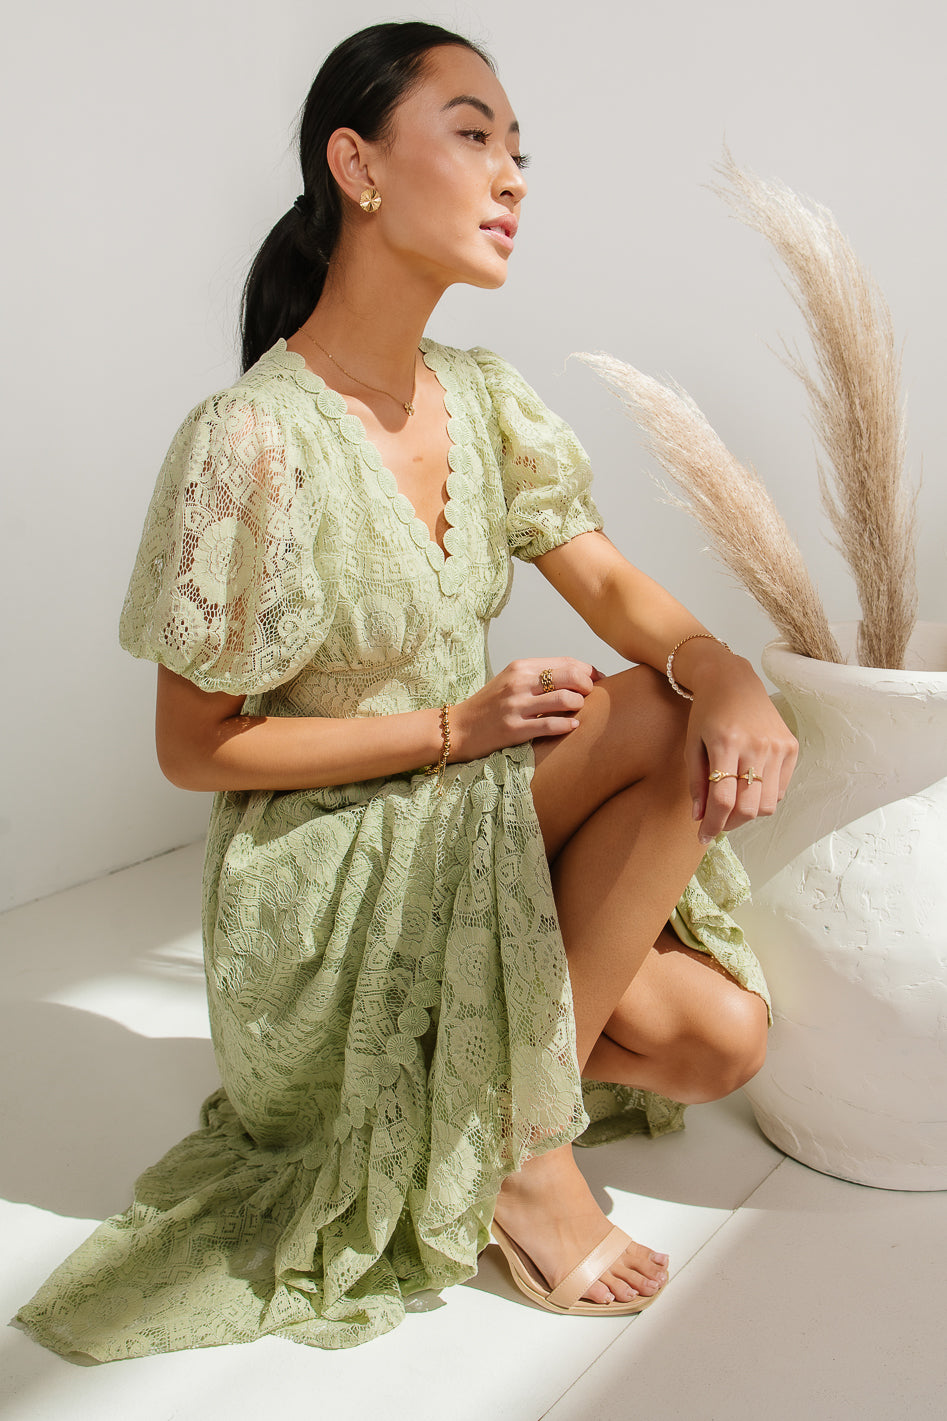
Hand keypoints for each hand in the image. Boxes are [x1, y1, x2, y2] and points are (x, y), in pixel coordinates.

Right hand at [451, 658, 600, 762]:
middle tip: (589, 696)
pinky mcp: (514, 729)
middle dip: (587, 686)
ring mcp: (516, 706)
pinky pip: (551, 725)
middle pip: (570, 677)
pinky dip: (567, 726)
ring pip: (564, 700)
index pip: (566, 662)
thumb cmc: (490, 705)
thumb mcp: (511, 681)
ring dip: (578, 705)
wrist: (458, 728)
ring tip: (577, 710)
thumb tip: (579, 676)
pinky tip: (571, 726)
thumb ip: (540, 676)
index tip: (597, 680)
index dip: (588, 671)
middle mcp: (519, 683)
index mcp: (520, 667)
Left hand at [684, 658, 797, 843]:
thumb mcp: (692, 744)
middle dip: (729, 824)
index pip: (723, 800)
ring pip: (767, 804)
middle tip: (716, 824)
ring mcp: (778, 747)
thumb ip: (696, 782)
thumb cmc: (706, 712)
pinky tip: (748, 788)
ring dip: (747, 814)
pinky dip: (763, 797)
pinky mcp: (791, 747)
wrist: (733, 680)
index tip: (703, 836)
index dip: (712, 825)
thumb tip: (700, 817)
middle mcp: (756, 746)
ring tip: (732, 806)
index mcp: (726, 743)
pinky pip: (780, 789)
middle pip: (748, 808)